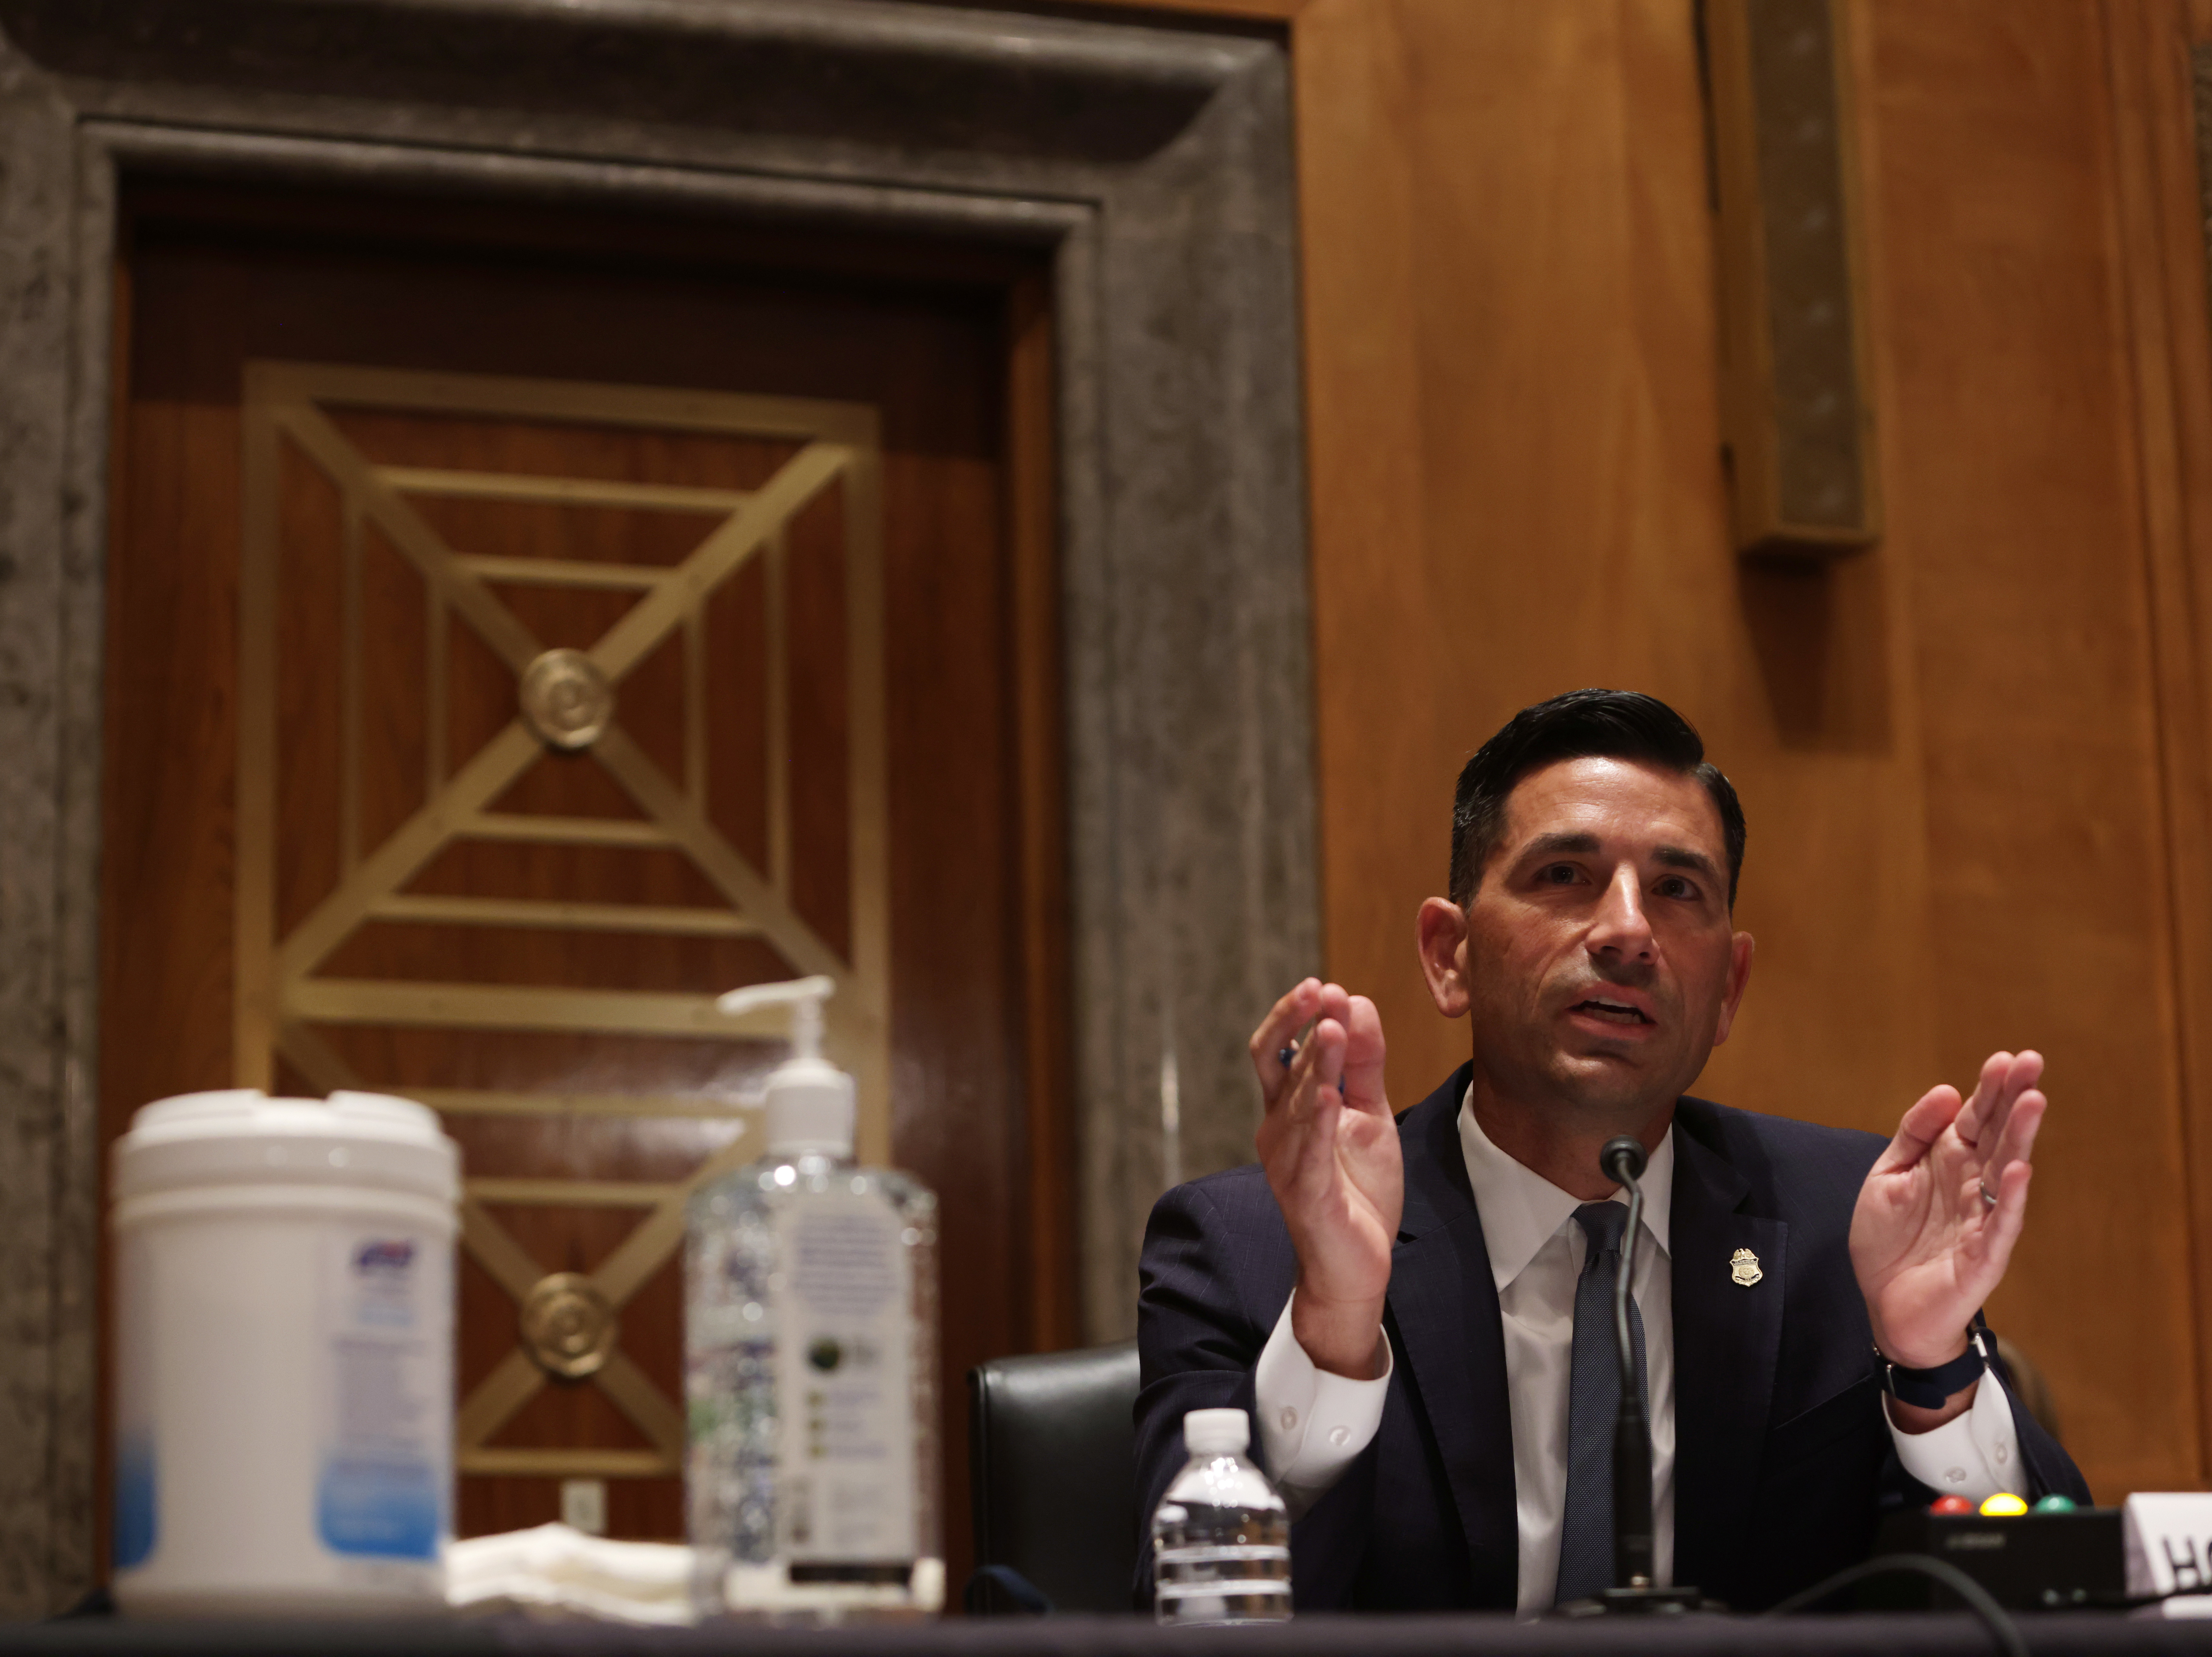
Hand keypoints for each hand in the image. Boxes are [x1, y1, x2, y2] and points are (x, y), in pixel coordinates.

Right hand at [1251, 978, 1400, 1377]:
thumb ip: (1364, 1064)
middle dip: (1293, 1023)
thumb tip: (1357, 1004)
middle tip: (1317, 989)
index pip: (1278, 1050)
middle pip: (1275, 1064)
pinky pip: (1308, 1154)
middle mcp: (1277, 1130)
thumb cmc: (1357, 1188)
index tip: (1322, 985)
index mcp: (1289, 1108)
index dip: (1295, 1016)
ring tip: (1334, 1028)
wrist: (1357, 1264)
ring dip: (1316, 1063)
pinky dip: (1317, 1124)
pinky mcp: (1305, 1195)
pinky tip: (1330, 1096)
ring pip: (1296, 1102)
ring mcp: (1286, 1162)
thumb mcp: (1369, 1115)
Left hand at [1850, 1051, 2046, 1378]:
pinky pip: (2001, 1223)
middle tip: (2032, 1061)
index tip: (2004, 1057)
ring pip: (2007, 1172)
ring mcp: (1983, 1218)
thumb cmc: (1890, 1241)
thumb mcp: (1888, 1174)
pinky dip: (2011, 1198)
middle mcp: (1973, 1185)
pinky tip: (2019, 1171)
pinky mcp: (1984, 1255)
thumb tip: (1947, 1092)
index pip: (1977, 1118)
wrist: (1886, 1305)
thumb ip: (1914, 1133)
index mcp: (1950, 1162)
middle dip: (2014, 1099)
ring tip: (2033, 1101)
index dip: (1990, 1088)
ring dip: (2020, 1137)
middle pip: (1998, 1136)